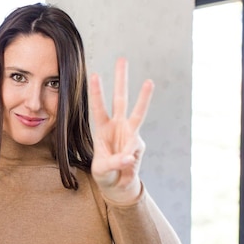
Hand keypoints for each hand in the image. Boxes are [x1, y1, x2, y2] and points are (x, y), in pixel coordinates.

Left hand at [88, 57, 153, 202]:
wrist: (118, 184)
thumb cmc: (105, 174)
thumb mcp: (102, 170)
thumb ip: (115, 162)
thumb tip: (130, 156)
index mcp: (102, 129)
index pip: (98, 108)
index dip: (96, 93)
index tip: (94, 75)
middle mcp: (117, 126)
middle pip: (120, 99)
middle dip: (121, 80)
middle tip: (122, 59)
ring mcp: (130, 133)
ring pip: (138, 112)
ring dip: (143, 97)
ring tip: (149, 81)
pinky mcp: (139, 144)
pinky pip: (136, 148)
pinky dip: (130, 157)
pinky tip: (126, 164)